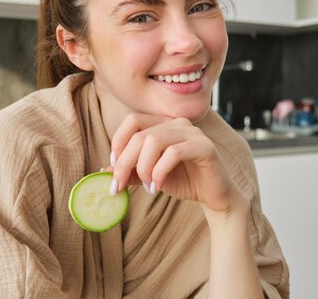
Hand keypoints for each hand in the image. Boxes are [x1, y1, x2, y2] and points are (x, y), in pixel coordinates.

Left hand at [110, 113, 243, 213]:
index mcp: (163, 124)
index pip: (132, 120)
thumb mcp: (149, 176)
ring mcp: (192, 132)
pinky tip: (157, 187)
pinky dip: (160, 172)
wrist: (213, 196)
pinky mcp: (205, 146)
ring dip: (143, 168)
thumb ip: (130, 171)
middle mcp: (177, 123)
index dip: (118, 142)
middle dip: (125, 163)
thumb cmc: (182, 181)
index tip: (113, 167)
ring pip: (154, 141)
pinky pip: (174, 153)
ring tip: (147, 187)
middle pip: (140, 135)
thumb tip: (104, 170)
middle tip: (119, 186)